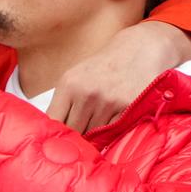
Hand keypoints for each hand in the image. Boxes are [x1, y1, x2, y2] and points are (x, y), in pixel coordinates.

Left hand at [47, 21, 190, 133]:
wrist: (139, 49)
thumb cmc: (103, 67)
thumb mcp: (77, 78)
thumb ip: (64, 104)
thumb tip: (51, 134)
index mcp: (69, 84)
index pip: (53, 121)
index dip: (55, 135)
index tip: (57, 142)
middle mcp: (87, 93)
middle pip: (74, 132)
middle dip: (76, 139)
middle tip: (80, 142)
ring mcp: (108, 101)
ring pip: (94, 136)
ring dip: (95, 138)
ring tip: (99, 129)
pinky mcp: (128, 108)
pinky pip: (114, 133)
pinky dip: (112, 135)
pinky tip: (113, 125)